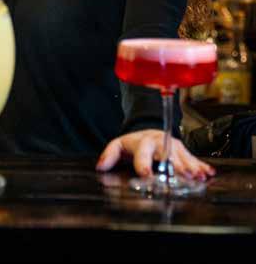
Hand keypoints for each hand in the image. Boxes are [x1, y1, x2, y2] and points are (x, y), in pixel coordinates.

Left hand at [96, 129, 215, 179]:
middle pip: (167, 154)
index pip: (142, 153)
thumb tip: (100, 166)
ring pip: (182, 156)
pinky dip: (201, 166)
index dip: (144, 164)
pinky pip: (193, 158)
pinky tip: (208, 173)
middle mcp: (160, 143)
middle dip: (174, 165)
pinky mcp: (183, 150)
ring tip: (197, 176)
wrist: (148, 132)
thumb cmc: (134, 143)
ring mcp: (173, 146)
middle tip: (181, 176)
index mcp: (142, 142)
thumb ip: (109, 155)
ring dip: (191, 167)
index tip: (147, 174)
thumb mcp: (118, 146)